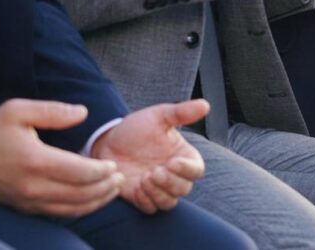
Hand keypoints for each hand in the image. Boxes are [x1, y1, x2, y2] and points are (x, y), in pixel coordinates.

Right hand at [0, 99, 123, 216]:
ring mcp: (28, 200)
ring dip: (96, 201)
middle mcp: (33, 186)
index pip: (79, 172)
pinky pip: (58, 214)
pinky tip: (91, 200)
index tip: (114, 165)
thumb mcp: (19, 110)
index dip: (101, 171)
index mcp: (35, 161)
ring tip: (113, 190)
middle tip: (121, 178)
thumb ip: (54, 111)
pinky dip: (79, 210)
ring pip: (71, 208)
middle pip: (80, 194)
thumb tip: (83, 112)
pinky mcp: (24, 208)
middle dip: (105, 188)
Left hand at [91, 100, 208, 213]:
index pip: (196, 170)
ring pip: (169, 202)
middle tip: (153, 172)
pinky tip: (136, 187)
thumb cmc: (137, 128)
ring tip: (144, 179)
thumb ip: (181, 112)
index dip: (187, 170)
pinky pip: (150, 209)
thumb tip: (205, 105)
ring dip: (158, 193)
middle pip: (184, 189)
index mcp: (183, 156)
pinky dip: (146, 201)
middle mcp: (174, 174)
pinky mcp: (142, 197)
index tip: (172, 162)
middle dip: (170, 183)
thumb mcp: (159, 116)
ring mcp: (158, 188)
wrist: (108, 142)